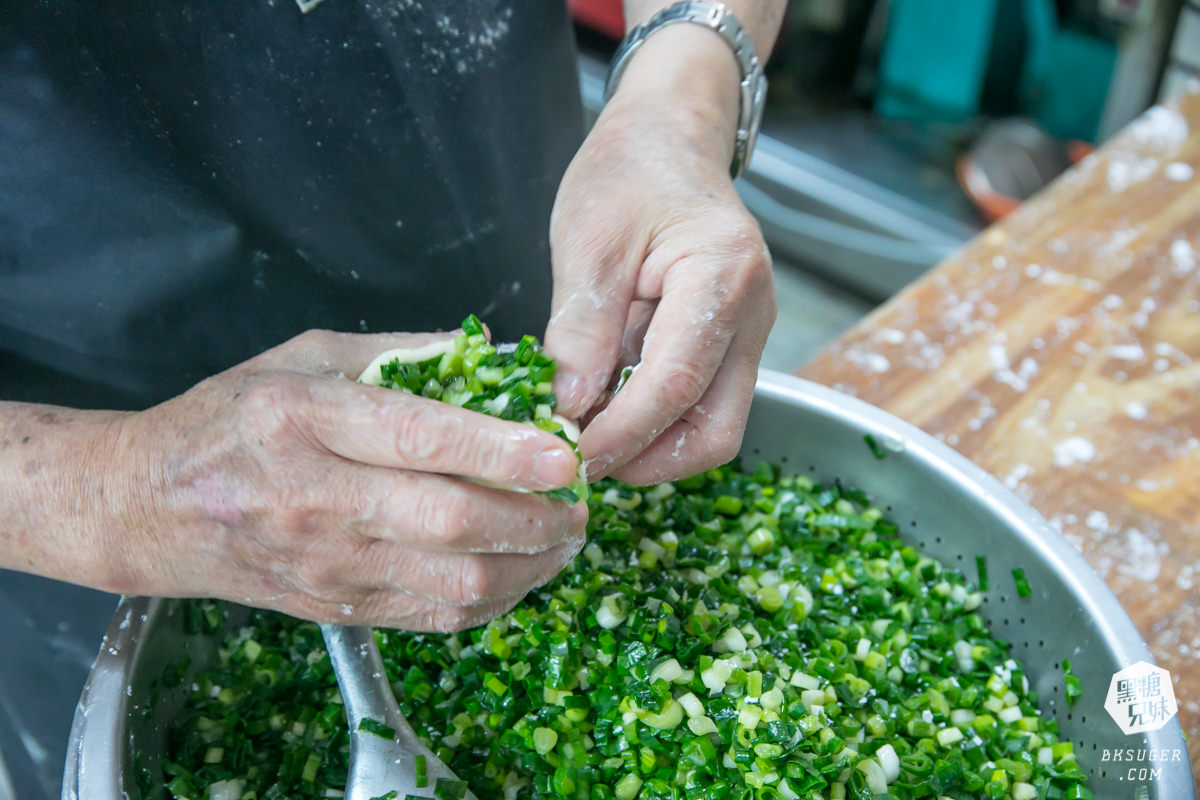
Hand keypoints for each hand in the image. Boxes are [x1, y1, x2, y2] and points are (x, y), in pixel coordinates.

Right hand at [100, 330, 585, 630]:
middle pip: (450, 521)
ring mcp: (327, 563)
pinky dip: (494, 598)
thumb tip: (498, 354)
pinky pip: (433, 616)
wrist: (150, 505)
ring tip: (564, 536)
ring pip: (453, 582)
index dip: (502, 449)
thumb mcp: (306, 356)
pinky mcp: (337, 607)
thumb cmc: (233, 417)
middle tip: (581, 502)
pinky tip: (520, 569)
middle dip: (535, 517)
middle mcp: (316, 497)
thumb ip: (404, 352)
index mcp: (305, 420)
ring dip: (529, 565)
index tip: (565, 454)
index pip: (420, 439)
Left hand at [545, 27, 775, 485]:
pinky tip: (608, 410)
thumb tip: (571, 409)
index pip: (676, 384)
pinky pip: (700, 402)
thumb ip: (581, 329)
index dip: (622, 434)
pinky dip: (655, 420)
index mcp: (722, 277)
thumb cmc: (630, 172)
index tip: (572, 455)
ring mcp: (748, 333)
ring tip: (590, 436)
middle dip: (649, 460)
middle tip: (584, 463)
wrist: (670, 138)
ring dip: (652, 447)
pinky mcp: (730, 343)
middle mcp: (753, 315)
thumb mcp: (589, 243)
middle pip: (716, 429)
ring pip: (713, 425)